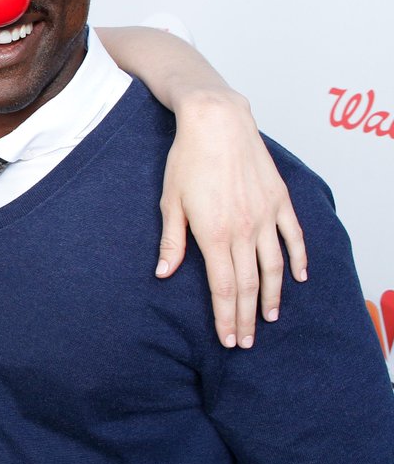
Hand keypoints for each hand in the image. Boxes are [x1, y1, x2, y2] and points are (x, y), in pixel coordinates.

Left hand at [156, 89, 306, 349]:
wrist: (217, 122)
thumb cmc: (187, 159)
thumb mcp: (170, 201)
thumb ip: (172, 240)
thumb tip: (164, 272)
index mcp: (214, 234)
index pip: (224, 287)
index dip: (226, 316)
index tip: (229, 338)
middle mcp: (244, 229)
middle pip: (249, 284)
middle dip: (246, 317)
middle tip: (246, 341)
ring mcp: (265, 215)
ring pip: (274, 266)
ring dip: (272, 295)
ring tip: (268, 317)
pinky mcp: (279, 200)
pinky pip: (293, 236)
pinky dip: (299, 259)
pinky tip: (299, 278)